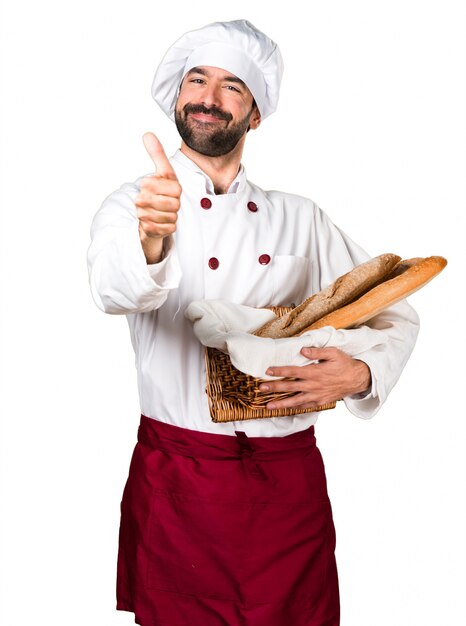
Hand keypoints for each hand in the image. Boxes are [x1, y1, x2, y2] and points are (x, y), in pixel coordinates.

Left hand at [135, 132, 181, 263]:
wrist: (162, 216)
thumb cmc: (160, 192)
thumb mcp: (160, 172)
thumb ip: (156, 154)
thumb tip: (147, 134)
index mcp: (176, 187)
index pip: (150, 184)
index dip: (145, 185)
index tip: (148, 186)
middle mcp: (176, 202)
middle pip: (146, 200)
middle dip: (141, 200)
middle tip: (145, 200)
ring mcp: (172, 217)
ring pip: (146, 214)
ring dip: (142, 213)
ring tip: (147, 211)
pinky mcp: (168, 230)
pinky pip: (149, 227)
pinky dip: (146, 225)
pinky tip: (149, 221)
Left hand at [258, 347, 371, 410]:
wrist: (357, 380)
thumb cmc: (344, 364)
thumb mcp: (333, 353)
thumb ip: (317, 352)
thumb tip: (302, 349)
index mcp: (315, 372)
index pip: (293, 371)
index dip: (280, 371)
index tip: (268, 371)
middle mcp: (313, 385)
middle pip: (290, 387)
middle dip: (274, 388)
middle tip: (261, 389)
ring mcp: (316, 396)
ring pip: (295, 401)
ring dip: (281, 403)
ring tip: (268, 406)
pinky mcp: (320, 402)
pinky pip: (304, 406)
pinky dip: (294, 408)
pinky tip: (285, 409)